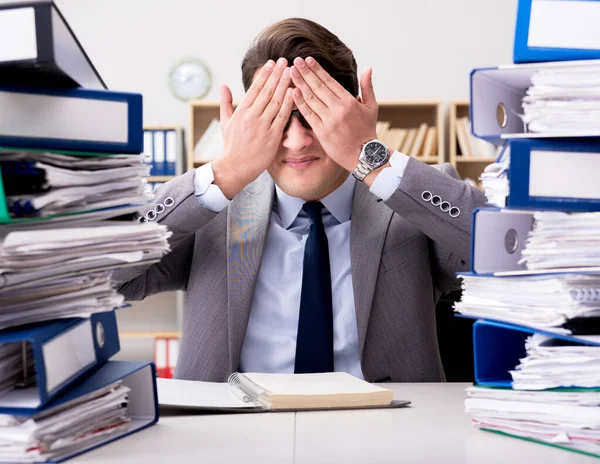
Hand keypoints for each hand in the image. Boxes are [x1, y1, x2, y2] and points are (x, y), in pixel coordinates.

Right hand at [212, 58, 292, 198]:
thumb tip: (223, 85)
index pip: (255, 89)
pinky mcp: (272, 137)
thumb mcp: (225, 122)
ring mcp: (262, 126)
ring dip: (284, 85)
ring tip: (291, 72)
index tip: (272, 63)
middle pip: (267, 91)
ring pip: (275, 102)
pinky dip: (288, 104)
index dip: (264, 75)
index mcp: (241, 112)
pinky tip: (295, 93)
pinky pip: (282, 117)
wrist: (236, 167)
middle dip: (276, 75)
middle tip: (285, 61)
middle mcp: (251, 117)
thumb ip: (226, 102)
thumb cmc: (231, 146)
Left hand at [289, 57, 378, 172]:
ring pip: (311, 99)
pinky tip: (292, 92)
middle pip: (318, 87)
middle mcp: (338, 109)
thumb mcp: (372, 107)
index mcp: (349, 101)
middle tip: (295, 61)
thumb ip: (368, 87)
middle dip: (305, 73)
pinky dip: (300, 103)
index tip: (308, 60)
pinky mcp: (321, 132)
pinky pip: (308, 114)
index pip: (329, 81)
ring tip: (291, 72)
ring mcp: (328, 121)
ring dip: (299, 84)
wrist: (364, 155)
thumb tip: (368, 68)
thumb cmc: (367, 131)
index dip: (317, 70)